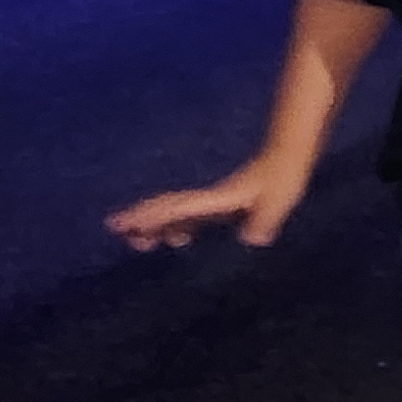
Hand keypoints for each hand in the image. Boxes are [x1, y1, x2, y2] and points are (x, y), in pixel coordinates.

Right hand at [111, 149, 312, 251]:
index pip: (176, 209)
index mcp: (216, 201)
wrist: (285, 159)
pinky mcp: (220, 204)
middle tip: (116, 230)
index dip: (152, 217)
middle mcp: (208, 201)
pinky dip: (177, 226)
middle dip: (142, 219)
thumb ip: (265, 220)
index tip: (127, 223)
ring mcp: (212, 202)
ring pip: (176, 214)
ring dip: (155, 225)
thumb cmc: (282, 180)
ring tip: (138, 242)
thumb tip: (253, 238)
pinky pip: (192, 217)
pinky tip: (177, 239)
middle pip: (168, 210)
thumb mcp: (278, 201)